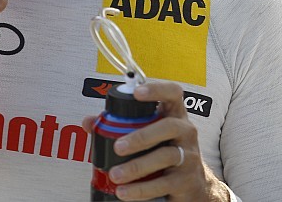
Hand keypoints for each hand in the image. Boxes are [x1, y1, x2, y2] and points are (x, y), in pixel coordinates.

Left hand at [83, 81, 230, 201]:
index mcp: (175, 115)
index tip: (137, 93)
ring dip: (138, 166)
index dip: (157, 89)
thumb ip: (119, 125)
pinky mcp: (187, 180)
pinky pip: (164, 183)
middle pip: (169, 127)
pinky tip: (125, 191)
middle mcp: (185, 132)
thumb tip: (89, 122)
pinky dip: (142, 189)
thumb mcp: (149, 135)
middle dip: (142, 136)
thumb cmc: (166, 152)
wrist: (191, 185)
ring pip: (166, 156)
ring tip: (116, 174)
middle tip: (118, 147)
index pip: (173, 93)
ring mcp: (189, 155)